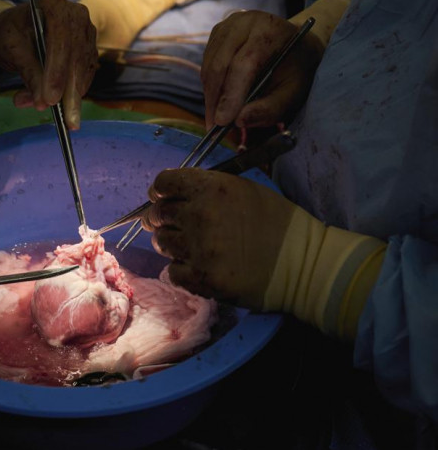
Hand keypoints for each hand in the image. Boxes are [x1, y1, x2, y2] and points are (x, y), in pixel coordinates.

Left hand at [0, 0, 97, 129]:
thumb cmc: (11, 34)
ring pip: (83, 70)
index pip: (61, 40)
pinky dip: (74, 94)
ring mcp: (86, 34)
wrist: (18, 30)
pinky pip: (86, 76)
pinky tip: (62, 107)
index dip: (57, 72)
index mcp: (54, 7)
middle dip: (69, 92)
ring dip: (71, 97)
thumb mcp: (12, 50)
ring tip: (56, 116)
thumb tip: (42, 103)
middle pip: (76, 58)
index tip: (50, 99)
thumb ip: (28, 74)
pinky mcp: (89, 51)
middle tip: (65, 121)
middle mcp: (76, 17)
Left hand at [140, 168, 385, 339]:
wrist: (304, 263)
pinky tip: (200, 266)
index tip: (164, 199)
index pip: (163, 183)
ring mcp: (199, 248)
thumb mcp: (244, 189)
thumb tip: (168, 198)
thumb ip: (206, 189)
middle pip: (157, 214)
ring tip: (194, 247)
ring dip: (172, 244)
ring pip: (161, 243)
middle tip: (177, 226)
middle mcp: (200, 215)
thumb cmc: (278, 223)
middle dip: (162, 219)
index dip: (160, 192)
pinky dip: (182, 270)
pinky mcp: (201, 278)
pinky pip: (172, 272)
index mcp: (211, 188)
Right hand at [201, 10, 324, 129]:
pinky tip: (220, 99)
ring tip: (217, 117)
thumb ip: (269, 109)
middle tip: (214, 127)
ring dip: (210, 96)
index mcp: (269, 31)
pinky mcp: (216, 35)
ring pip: (209, 67)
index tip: (222, 122)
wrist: (295, 44)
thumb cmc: (295, 70)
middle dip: (215, 100)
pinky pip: (206, 66)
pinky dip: (210, 87)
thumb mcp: (292, 93)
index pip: (243, 64)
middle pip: (220, 65)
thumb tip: (238, 121)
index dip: (231, 95)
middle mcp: (244, 22)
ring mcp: (227, 26)